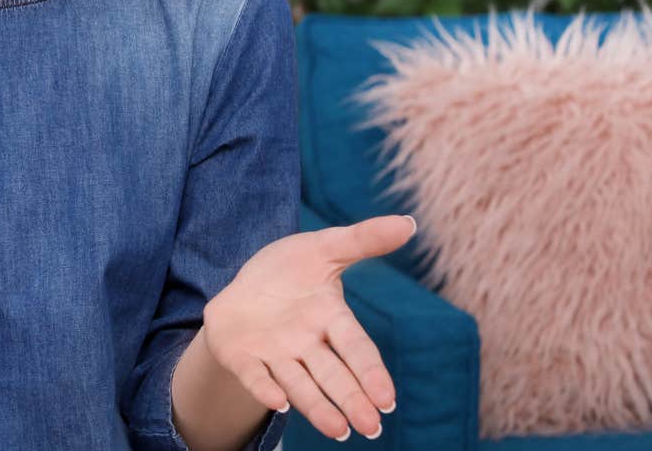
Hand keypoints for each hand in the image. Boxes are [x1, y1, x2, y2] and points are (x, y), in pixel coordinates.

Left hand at [201, 215, 417, 441]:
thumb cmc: (289, 272)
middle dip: (351, 400)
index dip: (372, 372)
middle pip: (333, 375)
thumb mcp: (323, 248)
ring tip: (337, 431)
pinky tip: (277, 404)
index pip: (357, 347)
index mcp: (331, 318)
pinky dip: (265, 389)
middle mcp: (307, 344)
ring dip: (317, 407)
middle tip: (370, 428)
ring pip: (300, 385)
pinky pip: (255, 376)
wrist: (242, 288)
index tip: (388, 399)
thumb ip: (362, 239)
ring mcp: (275, 354)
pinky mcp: (244, 358)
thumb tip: (409, 222)